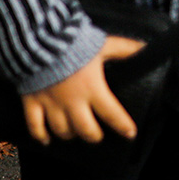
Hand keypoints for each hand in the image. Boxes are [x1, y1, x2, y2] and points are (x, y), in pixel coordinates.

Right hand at [21, 35, 144, 144]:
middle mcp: (72, 101)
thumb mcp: (101, 43)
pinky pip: (35, 126)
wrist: (37, 39)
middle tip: (97, 135)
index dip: (123, 126)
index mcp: (92, 88)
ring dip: (70, 135)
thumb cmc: (71, 41)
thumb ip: (123, 48)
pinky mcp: (33, 101)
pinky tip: (46, 140)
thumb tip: (145, 47)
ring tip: (74, 133)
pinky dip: (40, 136)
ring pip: (62, 130)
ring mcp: (51, 103)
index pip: (112, 114)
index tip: (129, 134)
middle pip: (86, 130)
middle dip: (94, 136)